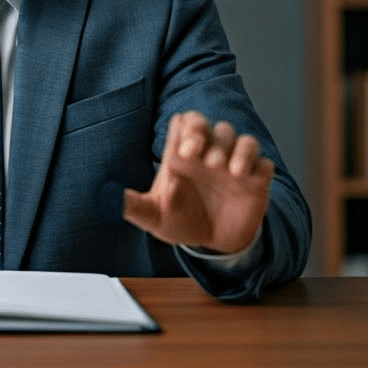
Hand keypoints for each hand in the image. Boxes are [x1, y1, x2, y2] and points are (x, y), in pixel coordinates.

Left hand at [122, 111, 272, 253]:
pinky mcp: (255, 181)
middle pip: (211, 125)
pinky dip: (255, 164)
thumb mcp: (154, 217)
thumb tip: (106, 199)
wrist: (213, 245)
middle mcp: (209, 154)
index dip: (187, 127)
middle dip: (206, 134)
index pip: (186, 122)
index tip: (182, 150)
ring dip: (233, 149)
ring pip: (239, 138)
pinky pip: (262, 162)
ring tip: (225, 170)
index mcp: (183, 155)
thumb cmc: (181, 221)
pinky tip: (243, 178)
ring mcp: (233, 166)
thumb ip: (133, 206)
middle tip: (197, 155)